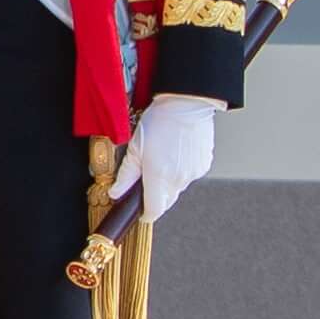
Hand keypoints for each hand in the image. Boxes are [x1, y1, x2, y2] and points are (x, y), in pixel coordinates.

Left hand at [104, 93, 220, 225]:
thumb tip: (116, 193)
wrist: (187, 104)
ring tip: (163, 158)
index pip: (154, 210)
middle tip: (148, 179)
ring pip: (178, 188)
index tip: (141, 212)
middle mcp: (178, 179)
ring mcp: (193, 173)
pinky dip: (181, 170)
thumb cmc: (161, 121)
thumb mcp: (135, 147)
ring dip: (169, 181)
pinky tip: (176, 153)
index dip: (146, 214)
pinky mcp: (203, 165)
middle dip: (156, 196)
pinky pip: (189, 176)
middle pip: (166, 201)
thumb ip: (126, 175)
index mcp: (159, 177)